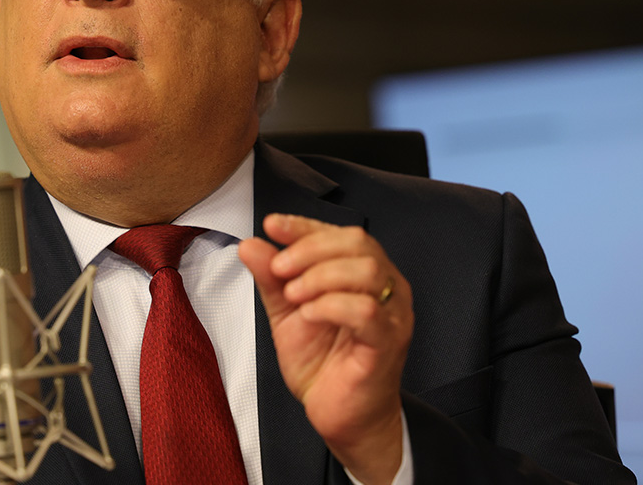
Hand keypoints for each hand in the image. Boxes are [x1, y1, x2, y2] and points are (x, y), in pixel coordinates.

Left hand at [239, 214, 412, 484]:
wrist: (340, 416)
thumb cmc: (323, 362)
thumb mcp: (286, 312)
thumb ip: (270, 278)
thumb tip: (250, 244)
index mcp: (364, 273)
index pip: (340, 233)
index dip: (304, 225)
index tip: (271, 225)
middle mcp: (386, 287)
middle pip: (358, 242)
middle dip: (310, 249)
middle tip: (279, 269)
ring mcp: (392, 314)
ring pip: (366, 270)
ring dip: (320, 276)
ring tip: (293, 295)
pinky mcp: (388, 343)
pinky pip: (366, 311)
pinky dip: (331, 305)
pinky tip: (309, 315)